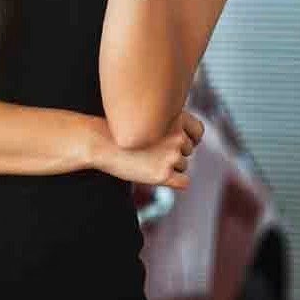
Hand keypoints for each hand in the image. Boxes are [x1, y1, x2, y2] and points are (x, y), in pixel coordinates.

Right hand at [86, 109, 204, 188]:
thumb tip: (191, 141)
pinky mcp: (164, 174)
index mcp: (175, 118)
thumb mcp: (148, 118)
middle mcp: (177, 136)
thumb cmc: (121, 130)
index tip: (177, 142)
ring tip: (145, 160)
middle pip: (188, 150)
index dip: (189, 137)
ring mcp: (171, 156)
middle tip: (151, 152)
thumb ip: (170, 125)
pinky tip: (155, 175)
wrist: (101, 143)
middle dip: (174, 153)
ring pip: (183, 166)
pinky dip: (174, 181)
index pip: (197, 131)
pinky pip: (183, 182)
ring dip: (169, 166)